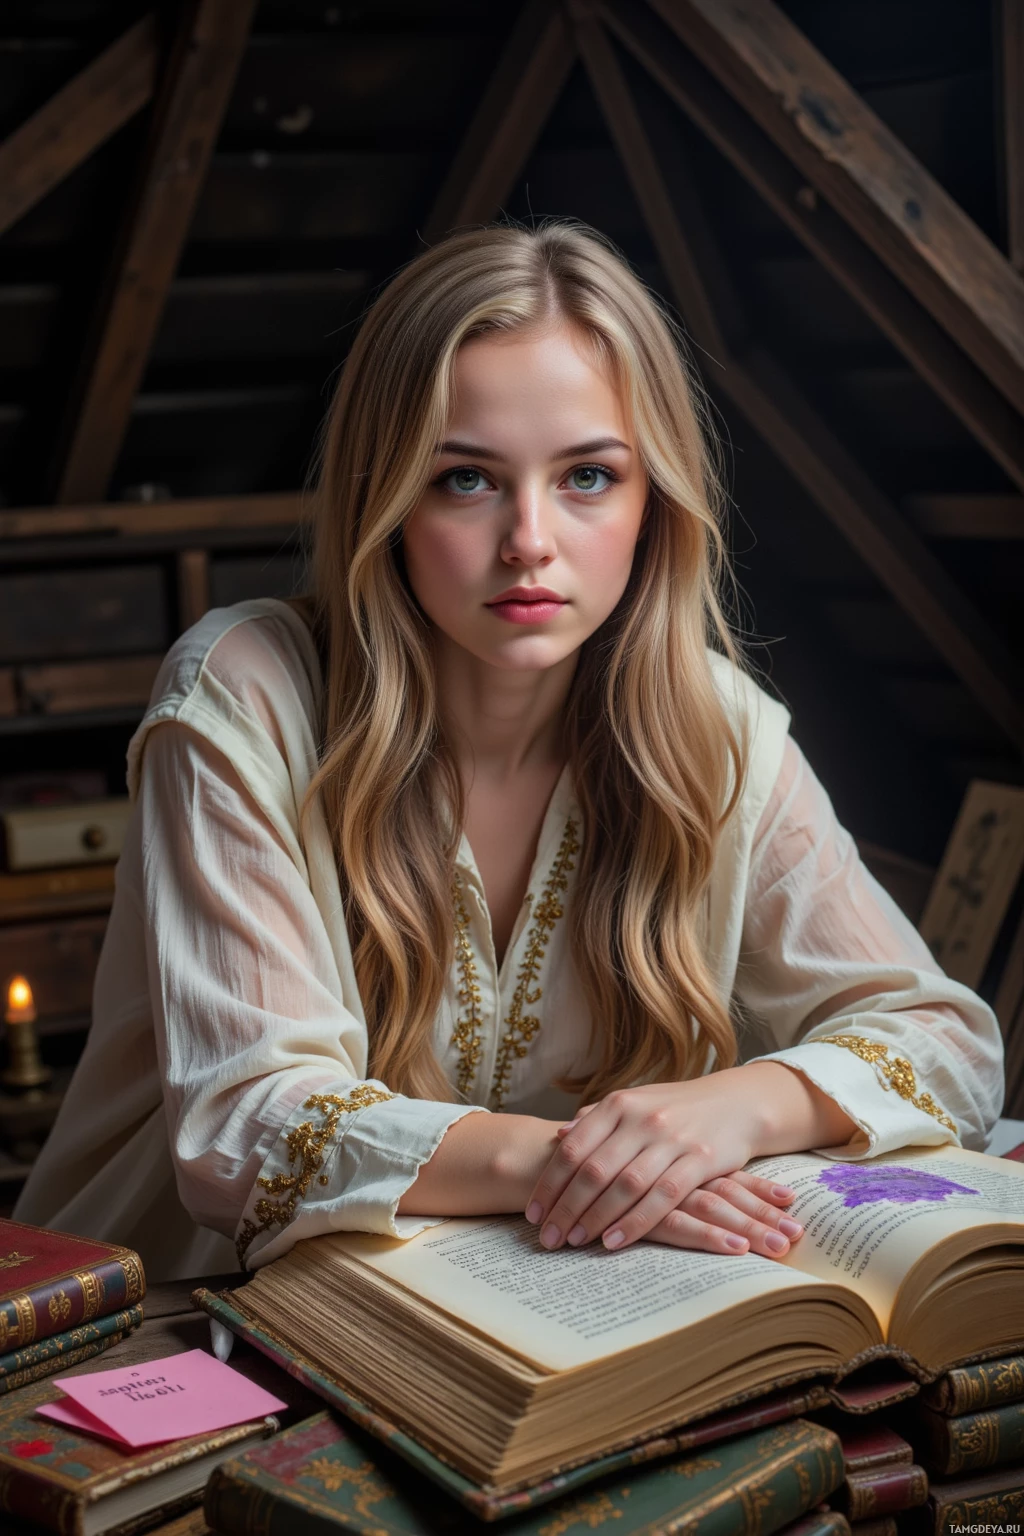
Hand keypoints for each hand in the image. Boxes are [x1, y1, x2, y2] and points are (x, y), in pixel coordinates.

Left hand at [524, 1072, 803, 1258]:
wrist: (736, 1102)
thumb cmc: (677, 1108)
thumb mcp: (635, 1103)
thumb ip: (598, 1120)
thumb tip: (559, 1137)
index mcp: (619, 1105)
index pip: (573, 1148)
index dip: (549, 1183)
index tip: (533, 1214)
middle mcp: (642, 1119)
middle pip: (593, 1170)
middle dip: (565, 1208)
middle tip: (547, 1238)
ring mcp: (671, 1139)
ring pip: (624, 1185)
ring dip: (595, 1218)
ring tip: (574, 1242)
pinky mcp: (700, 1159)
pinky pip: (663, 1196)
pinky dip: (636, 1222)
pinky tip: (615, 1241)